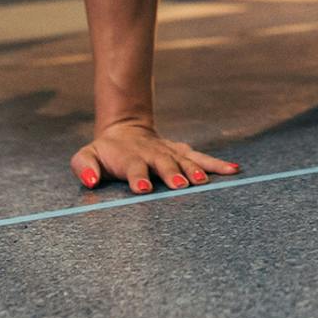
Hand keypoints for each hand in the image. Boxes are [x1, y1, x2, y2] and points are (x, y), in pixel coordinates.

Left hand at [71, 119, 239, 193]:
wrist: (125, 129)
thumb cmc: (105, 152)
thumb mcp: (87, 155)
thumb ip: (85, 166)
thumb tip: (91, 180)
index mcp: (128, 157)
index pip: (133, 167)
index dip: (138, 176)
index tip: (143, 188)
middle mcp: (152, 154)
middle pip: (164, 163)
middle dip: (172, 174)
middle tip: (180, 186)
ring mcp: (169, 152)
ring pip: (185, 160)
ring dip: (195, 170)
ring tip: (205, 181)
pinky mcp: (182, 153)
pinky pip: (201, 158)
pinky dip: (216, 163)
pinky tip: (233, 170)